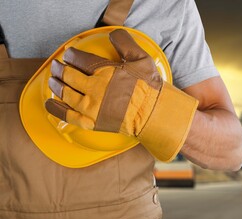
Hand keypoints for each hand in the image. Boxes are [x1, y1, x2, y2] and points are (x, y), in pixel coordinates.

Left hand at [45, 29, 197, 161]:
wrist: (153, 114)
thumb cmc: (149, 88)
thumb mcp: (141, 59)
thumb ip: (125, 43)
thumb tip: (113, 34)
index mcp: (104, 73)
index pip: (79, 60)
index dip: (71, 55)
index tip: (69, 53)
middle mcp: (94, 90)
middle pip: (68, 76)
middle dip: (59, 69)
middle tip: (56, 66)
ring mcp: (91, 108)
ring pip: (65, 94)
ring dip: (56, 85)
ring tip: (53, 81)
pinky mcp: (92, 122)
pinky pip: (68, 116)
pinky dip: (56, 109)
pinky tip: (51, 103)